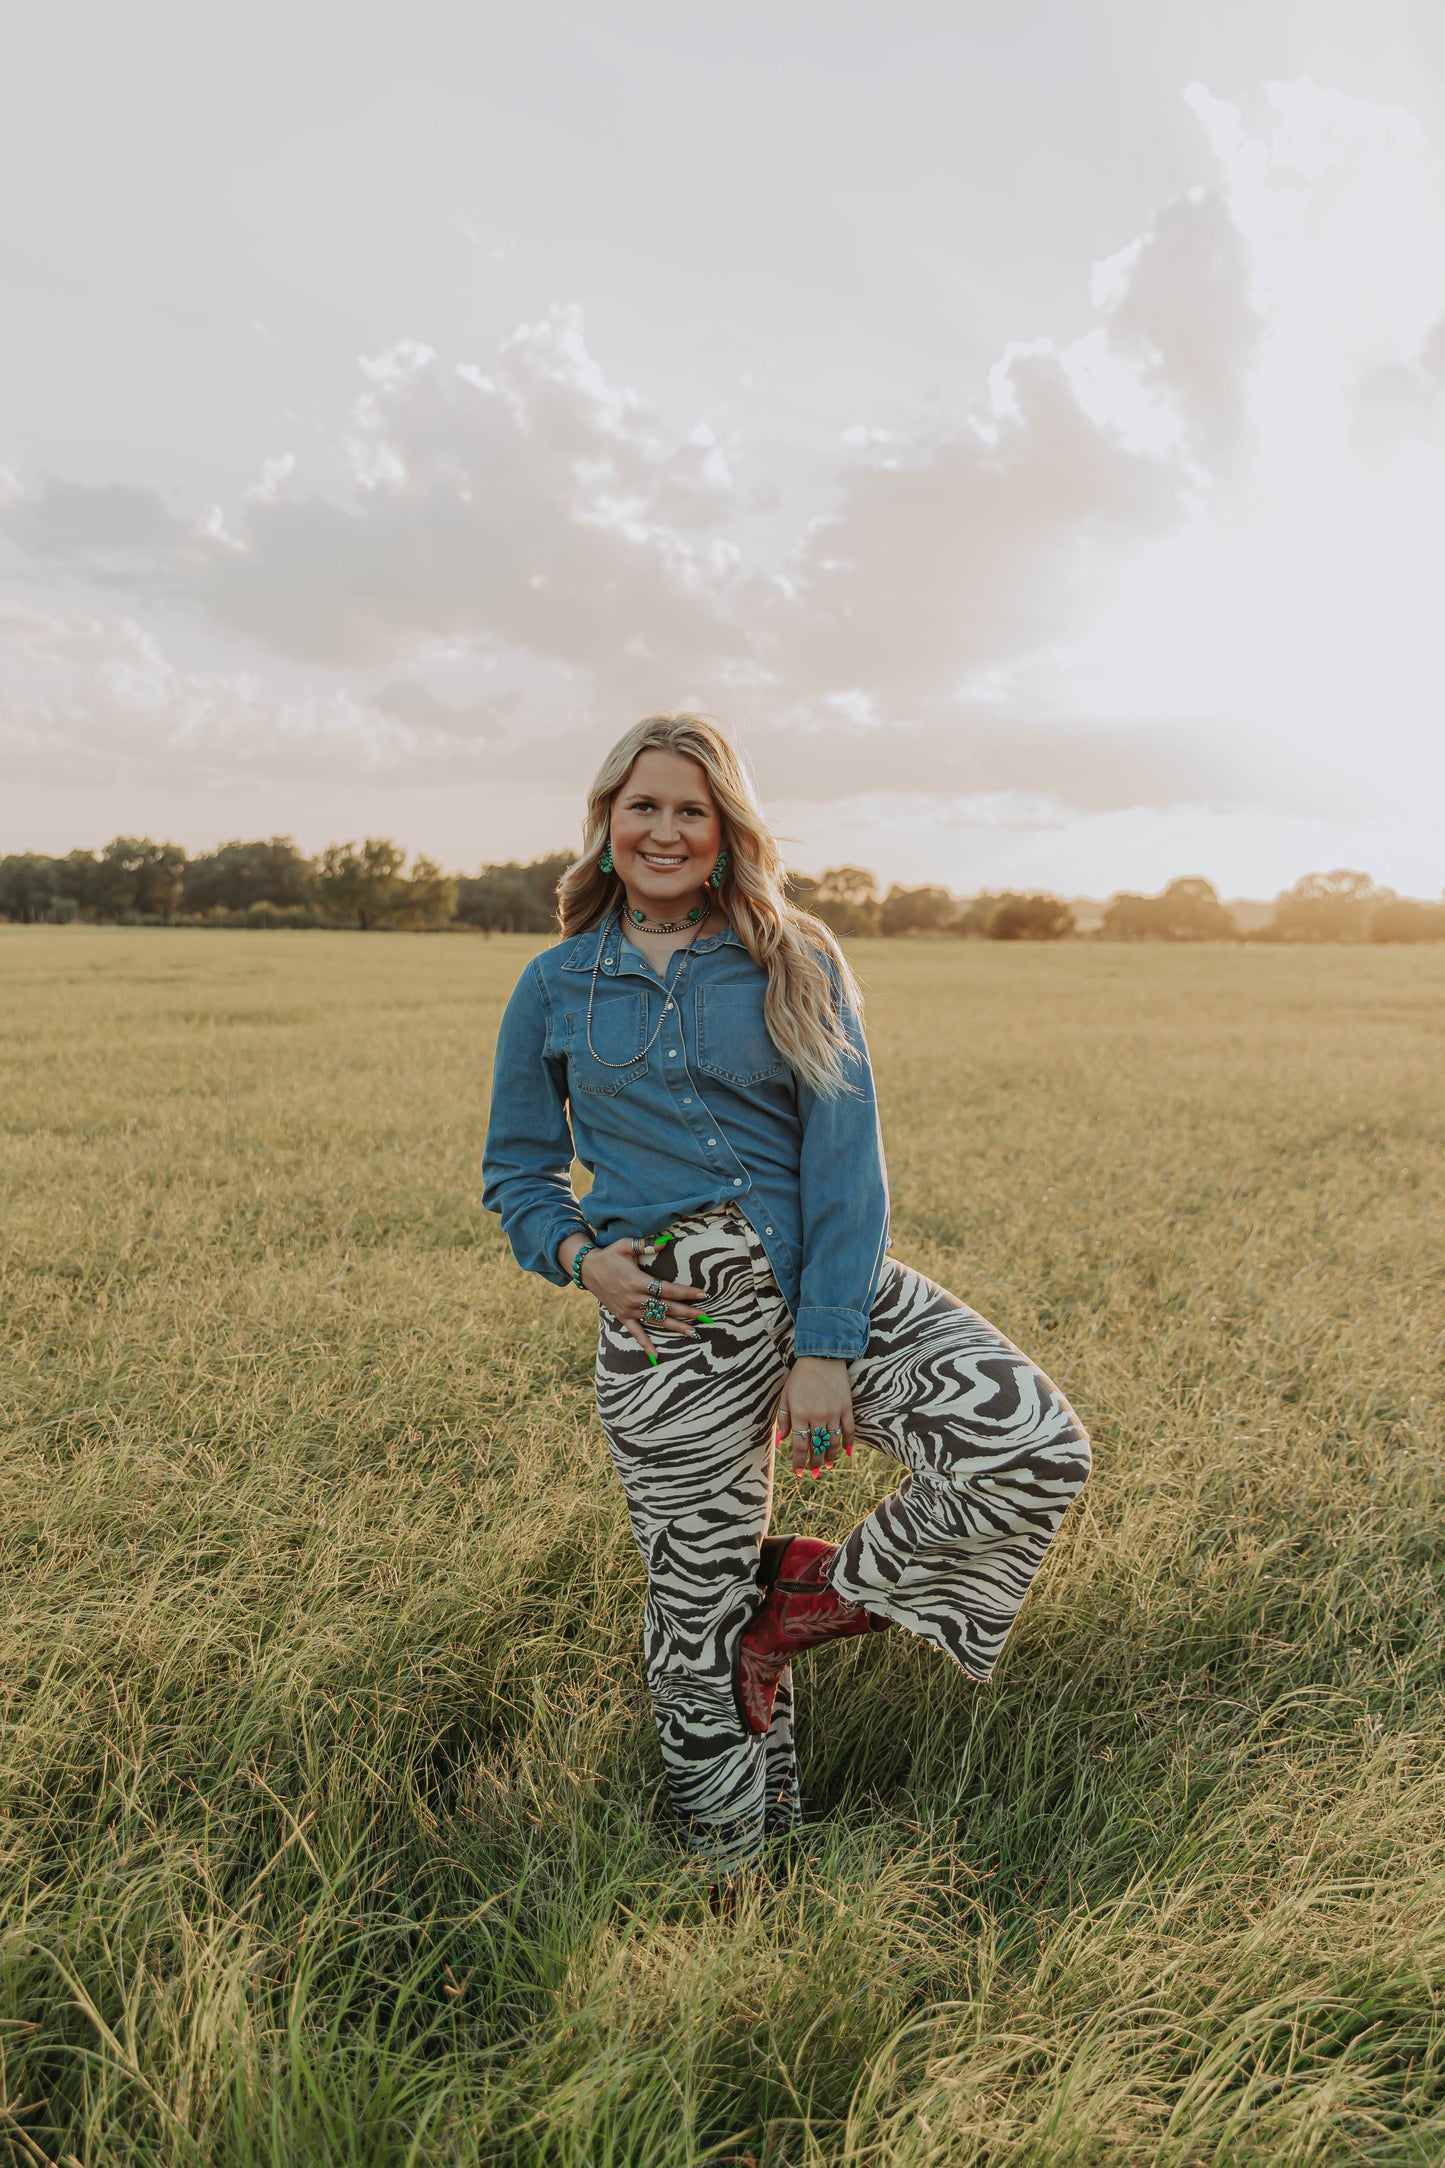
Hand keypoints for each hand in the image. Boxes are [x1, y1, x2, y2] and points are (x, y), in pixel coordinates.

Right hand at [557, 1233, 706, 1359]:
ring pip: (656, 1321)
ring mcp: (629, 1310)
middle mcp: (634, 1299)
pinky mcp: (622, 1316)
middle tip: (707, 1318)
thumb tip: (665, 1242)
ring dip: (676, 1327)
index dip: (686, 1293)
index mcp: (637, 1281)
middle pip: (666, 1307)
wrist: (586, 1269)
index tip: (703, 1295)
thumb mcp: (625, 1245)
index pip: (667, 1289)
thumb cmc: (609, 1255)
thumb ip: (645, 1245)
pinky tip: (656, 1356)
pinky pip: (635, 1333)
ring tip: (694, 1333)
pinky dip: (645, 1345)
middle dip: (688, 1313)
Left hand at [776, 1356, 854, 1477]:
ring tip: (828, 1465)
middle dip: (815, 1463)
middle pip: (817, 1447)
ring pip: (833, 1442)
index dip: (799, 1462)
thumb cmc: (800, 1376)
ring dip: (831, 1457)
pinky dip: (848, 1442)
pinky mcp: (846, 1407)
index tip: (799, 1473)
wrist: (822, 1356)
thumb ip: (783, 1418)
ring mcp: (834, 1412)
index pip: (799, 1446)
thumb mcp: (786, 1395)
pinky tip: (846, 1452)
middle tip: (814, 1473)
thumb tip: (781, 1440)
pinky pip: (849, 1430)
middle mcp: (817, 1416)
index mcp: (800, 1414)